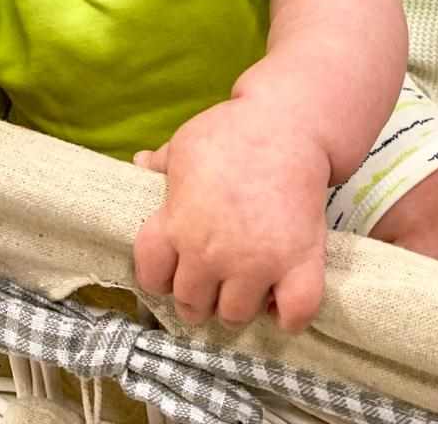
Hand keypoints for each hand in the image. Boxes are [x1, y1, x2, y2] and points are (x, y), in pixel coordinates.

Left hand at [133, 97, 329, 332]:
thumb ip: (161, 163)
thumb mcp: (186, 143)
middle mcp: (212, 253)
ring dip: (239, 304)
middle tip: (214, 277)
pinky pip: (294, 314)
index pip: (151, 277)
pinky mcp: (299, 263)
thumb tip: (138, 164)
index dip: (160, 275)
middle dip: (199, 295)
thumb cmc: (233, 130)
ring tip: (247, 283)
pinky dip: (289, 314)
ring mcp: (257, 263)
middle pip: (192, 304)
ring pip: (235, 315)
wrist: (289, 123)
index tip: (174, 267)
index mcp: (178, 224)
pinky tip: (281, 297)